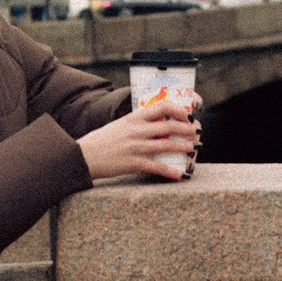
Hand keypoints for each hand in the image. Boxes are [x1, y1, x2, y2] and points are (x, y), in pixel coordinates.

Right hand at [81, 96, 200, 184]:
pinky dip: (170, 171)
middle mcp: (136, 130)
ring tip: (193, 149)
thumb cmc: (102, 141)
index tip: (187, 115)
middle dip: (186, 129)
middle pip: (168, 126)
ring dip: (183, 147)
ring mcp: (135, 147)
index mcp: (133, 118)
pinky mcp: (133, 163)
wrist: (85, 156)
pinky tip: (180, 174)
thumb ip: (136, 124)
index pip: (161, 106)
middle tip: (196, 133)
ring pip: (166, 145)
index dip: (178, 110)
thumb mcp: (120, 125)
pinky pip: (156, 167)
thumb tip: (154, 124)